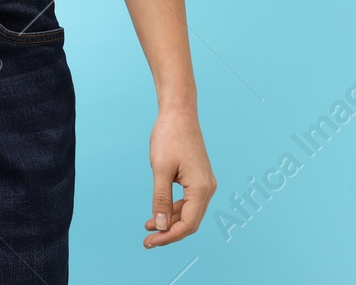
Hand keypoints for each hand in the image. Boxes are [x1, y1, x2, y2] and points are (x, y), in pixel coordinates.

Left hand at [143, 106, 215, 247]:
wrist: (178, 113)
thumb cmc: (169, 137)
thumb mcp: (160, 170)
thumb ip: (160, 200)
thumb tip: (160, 226)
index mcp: (201, 188)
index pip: (188, 224)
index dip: (169, 236)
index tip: (150, 242)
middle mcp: (208, 188)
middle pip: (190, 222)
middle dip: (169, 233)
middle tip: (147, 241)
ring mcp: (205, 183)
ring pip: (189, 212)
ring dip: (170, 222)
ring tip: (149, 227)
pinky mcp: (199, 178)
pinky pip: (189, 201)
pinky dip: (174, 209)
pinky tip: (158, 213)